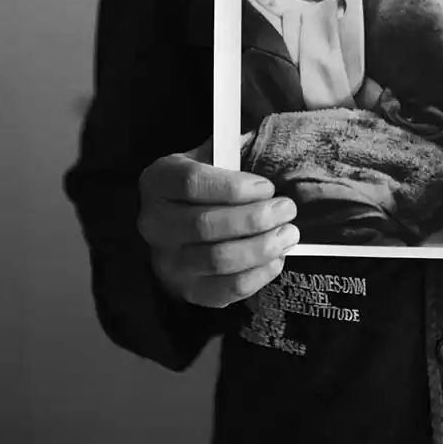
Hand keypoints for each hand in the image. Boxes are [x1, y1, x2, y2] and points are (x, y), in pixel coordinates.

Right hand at [138, 135, 298, 307]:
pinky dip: (256, 276)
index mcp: (158, 180)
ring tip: (289, 233)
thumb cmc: (210, 181)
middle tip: (287, 209)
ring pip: (217, 260)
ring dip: (261, 248)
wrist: (186, 218)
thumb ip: (236, 152)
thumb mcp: (216, 155)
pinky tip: (276, 258)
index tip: (267, 187)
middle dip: (254, 219)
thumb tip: (270, 152)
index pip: (191, 182)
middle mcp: (153, 223)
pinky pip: (224, 291)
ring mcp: (166, 261)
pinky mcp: (185, 290)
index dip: (233, 187)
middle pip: (204, 225)